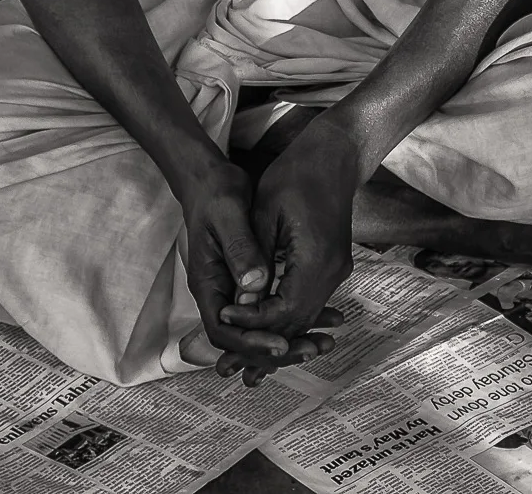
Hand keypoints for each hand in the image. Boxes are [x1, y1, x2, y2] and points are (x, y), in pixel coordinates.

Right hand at [175, 159, 307, 376]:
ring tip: (324, 341)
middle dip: (279, 347)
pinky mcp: (251, 281)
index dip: (252, 342)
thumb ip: (240, 249)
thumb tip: (256, 284)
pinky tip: (324, 317)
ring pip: (260, 328)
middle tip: (314, 348)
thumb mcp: (227, 214)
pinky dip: (295, 317)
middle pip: (244, 340)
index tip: (282, 343)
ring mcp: (234, 289)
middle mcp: (219, 293)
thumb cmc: (215, 193)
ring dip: (291, 337)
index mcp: (207, 282)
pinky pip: (272, 308)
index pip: (222, 331)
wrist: (210, 182)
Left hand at [225, 116, 362, 371]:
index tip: (224, 314)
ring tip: (243, 360)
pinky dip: (286, 319)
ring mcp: (336, 271)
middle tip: (228, 364)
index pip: (283, 310)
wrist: (334, 156)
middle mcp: (332, 272)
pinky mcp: (332, 266)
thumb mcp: (264, 212)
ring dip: (274, 337)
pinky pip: (308, 303)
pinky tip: (266, 331)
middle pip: (296, 323)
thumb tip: (242, 302)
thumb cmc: (295, 176)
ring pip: (304, 317)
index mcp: (316, 260)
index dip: (252, 319)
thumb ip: (253, 259)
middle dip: (262, 343)